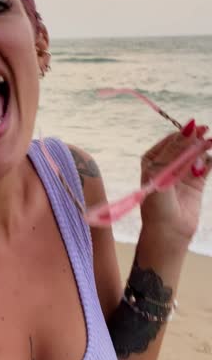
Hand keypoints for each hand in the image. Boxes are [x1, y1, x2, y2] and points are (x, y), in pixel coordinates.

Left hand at [140, 122, 211, 246]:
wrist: (167, 231)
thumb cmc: (157, 203)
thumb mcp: (161, 172)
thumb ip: (175, 150)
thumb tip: (189, 127)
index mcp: (153, 160)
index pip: (170, 141)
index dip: (183, 133)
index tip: (196, 128)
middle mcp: (167, 164)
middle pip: (185, 145)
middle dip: (195, 139)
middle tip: (207, 134)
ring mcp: (183, 173)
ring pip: (196, 154)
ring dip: (202, 149)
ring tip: (209, 147)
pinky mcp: (196, 183)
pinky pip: (205, 165)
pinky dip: (209, 160)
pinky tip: (208, 160)